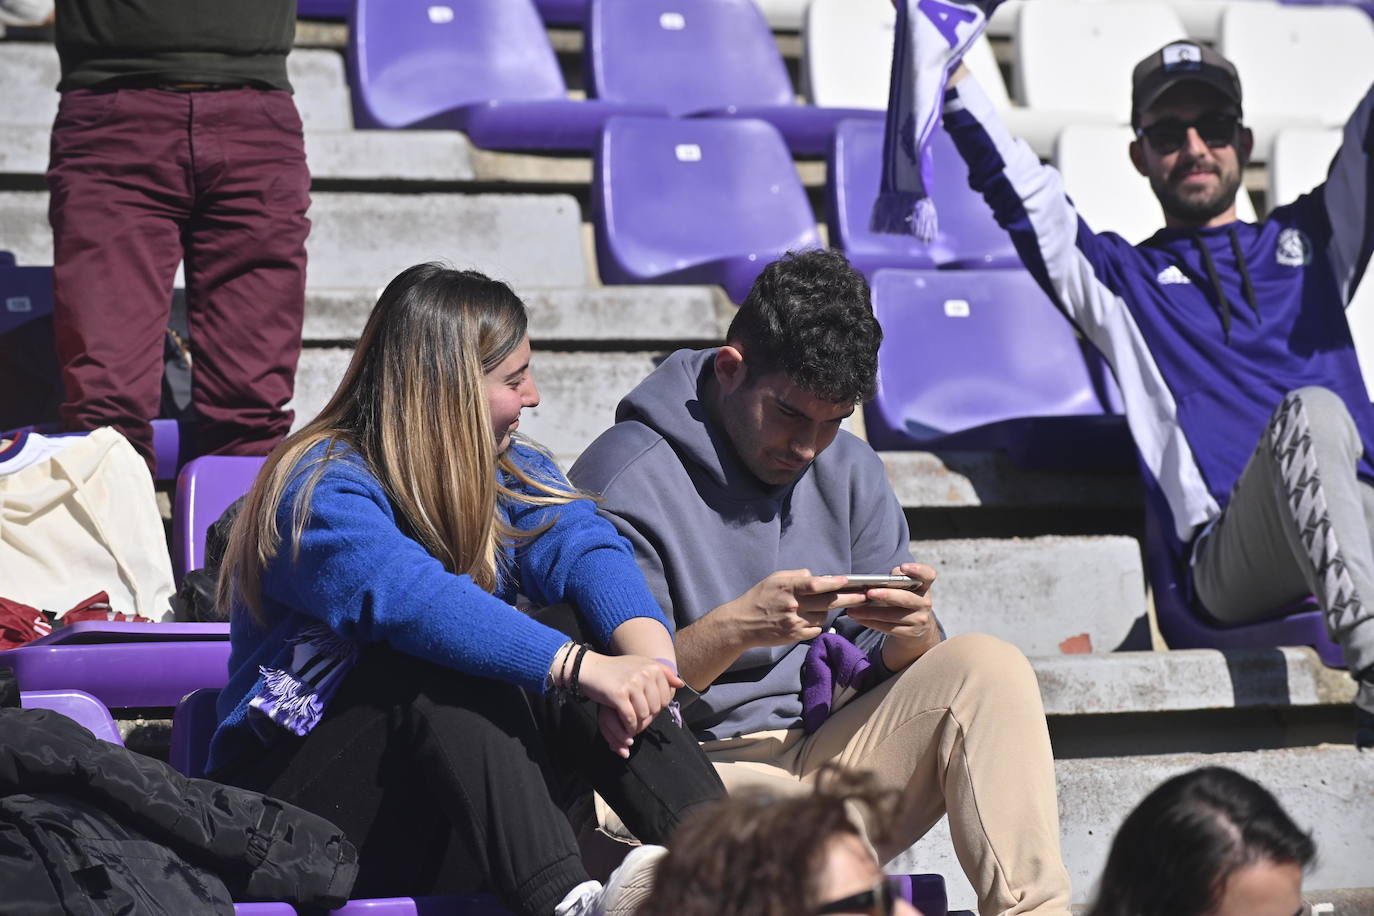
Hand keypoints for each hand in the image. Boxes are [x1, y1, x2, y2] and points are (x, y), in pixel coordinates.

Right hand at [576, 651, 684, 757]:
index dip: (658, 708)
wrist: (590, 669)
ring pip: (644, 714)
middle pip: (656, 708)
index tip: (646, 709)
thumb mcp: (641, 665)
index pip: (666, 697)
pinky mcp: (619, 695)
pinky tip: (626, 726)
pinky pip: (631, 718)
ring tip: (631, 722)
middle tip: (637, 718)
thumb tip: (680, 684)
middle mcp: (645, 673)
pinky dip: (629, 727)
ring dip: (638, 723)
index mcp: (653, 667)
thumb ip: (662, 673)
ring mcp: (632, 683)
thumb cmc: (617, 670)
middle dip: (648, 717)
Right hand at [723, 570, 869, 649]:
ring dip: (826, 612)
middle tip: (864, 596)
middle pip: (827, 602)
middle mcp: (793, 605)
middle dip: (848, 598)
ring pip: (823, 617)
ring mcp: (794, 622)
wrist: (743, 624)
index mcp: (788, 588)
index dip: (834, 583)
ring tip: (819, 607)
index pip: (815, 584)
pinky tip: (808, 619)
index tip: (848, 581)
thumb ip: (796, 575)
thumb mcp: (774, 579)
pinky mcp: (795, 636)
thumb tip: (815, 576)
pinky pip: (815, 630)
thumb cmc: (759, 598)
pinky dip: (816, 624)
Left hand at [845, 563, 940, 665]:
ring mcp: (920, 620)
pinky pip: (888, 628)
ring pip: (893, 616)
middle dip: (886, 595)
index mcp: (924, 586)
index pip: (928, 575)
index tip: (903, 566)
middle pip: (905, 598)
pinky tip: (858, 618)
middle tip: (868, 593)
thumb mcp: (904, 588)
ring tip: (854, 609)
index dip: (918, 570)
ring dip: (871, 612)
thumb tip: (879, 580)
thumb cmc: (903, 600)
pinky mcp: (911, 633)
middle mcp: (925, 602)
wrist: (916, 628)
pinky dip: (871, 622)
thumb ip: (896, 580)